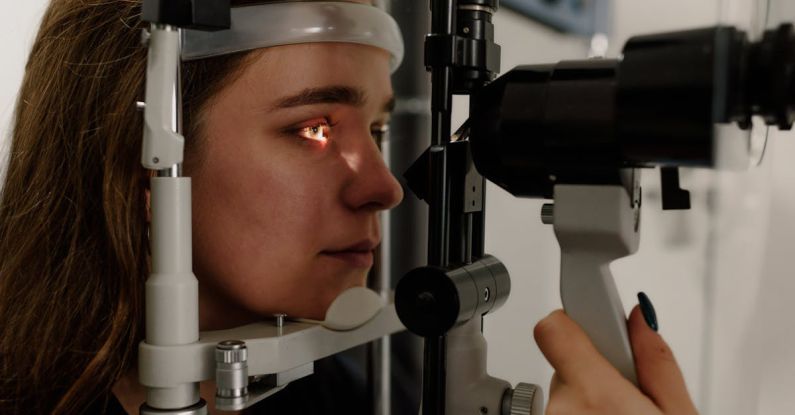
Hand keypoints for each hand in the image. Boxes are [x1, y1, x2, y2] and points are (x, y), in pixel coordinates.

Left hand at [533, 306, 697, 414]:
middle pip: (567, 360)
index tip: (600, 320)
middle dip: (596, 366)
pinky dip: (581, 412)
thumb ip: (657, 363)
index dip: (577, 318)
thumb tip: (641, 318)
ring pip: (566, 389)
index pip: (554, 328)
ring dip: (589, 395)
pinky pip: (561, 410)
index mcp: (595, 396)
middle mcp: (561, 409)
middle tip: (630, 391)